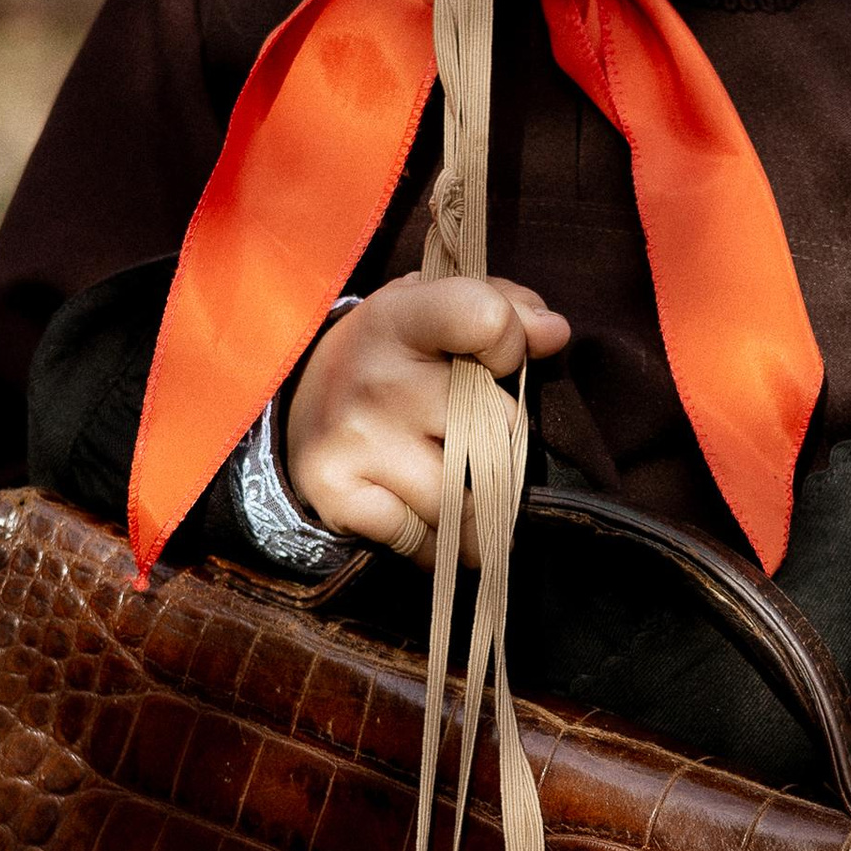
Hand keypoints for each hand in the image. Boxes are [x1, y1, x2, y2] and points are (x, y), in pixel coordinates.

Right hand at [287, 274, 570, 565]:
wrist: (296, 400)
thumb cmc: (397, 354)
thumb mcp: (440, 309)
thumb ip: (507, 307)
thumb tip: (554, 333)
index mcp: (403, 318)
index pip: (485, 320)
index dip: (511, 344)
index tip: (497, 361)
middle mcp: (377, 379)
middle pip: (496, 429)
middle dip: (502, 444)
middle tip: (478, 439)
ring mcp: (356, 441)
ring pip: (466, 500)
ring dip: (476, 509)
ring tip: (462, 491)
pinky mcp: (337, 495)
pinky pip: (424, 541)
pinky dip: (435, 543)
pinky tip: (425, 517)